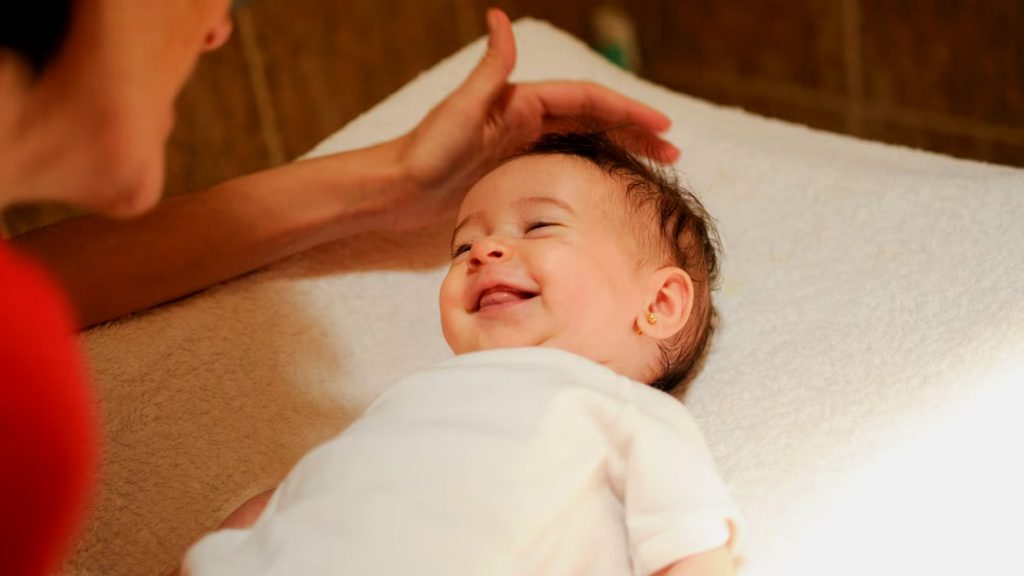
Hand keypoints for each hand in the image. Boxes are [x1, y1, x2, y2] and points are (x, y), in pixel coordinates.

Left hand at [389, 8, 678, 229]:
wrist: (395, 191)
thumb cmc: (425, 151)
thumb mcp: (461, 108)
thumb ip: (490, 67)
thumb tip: (500, 17)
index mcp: (521, 101)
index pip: (587, 100)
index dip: (628, 110)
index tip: (663, 126)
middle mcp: (525, 118)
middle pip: (594, 120)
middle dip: (635, 131)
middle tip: (673, 152)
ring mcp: (520, 145)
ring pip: (584, 142)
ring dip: (619, 150)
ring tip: (654, 167)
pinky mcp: (512, 171)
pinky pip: (564, 164)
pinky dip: (592, 168)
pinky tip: (608, 182)